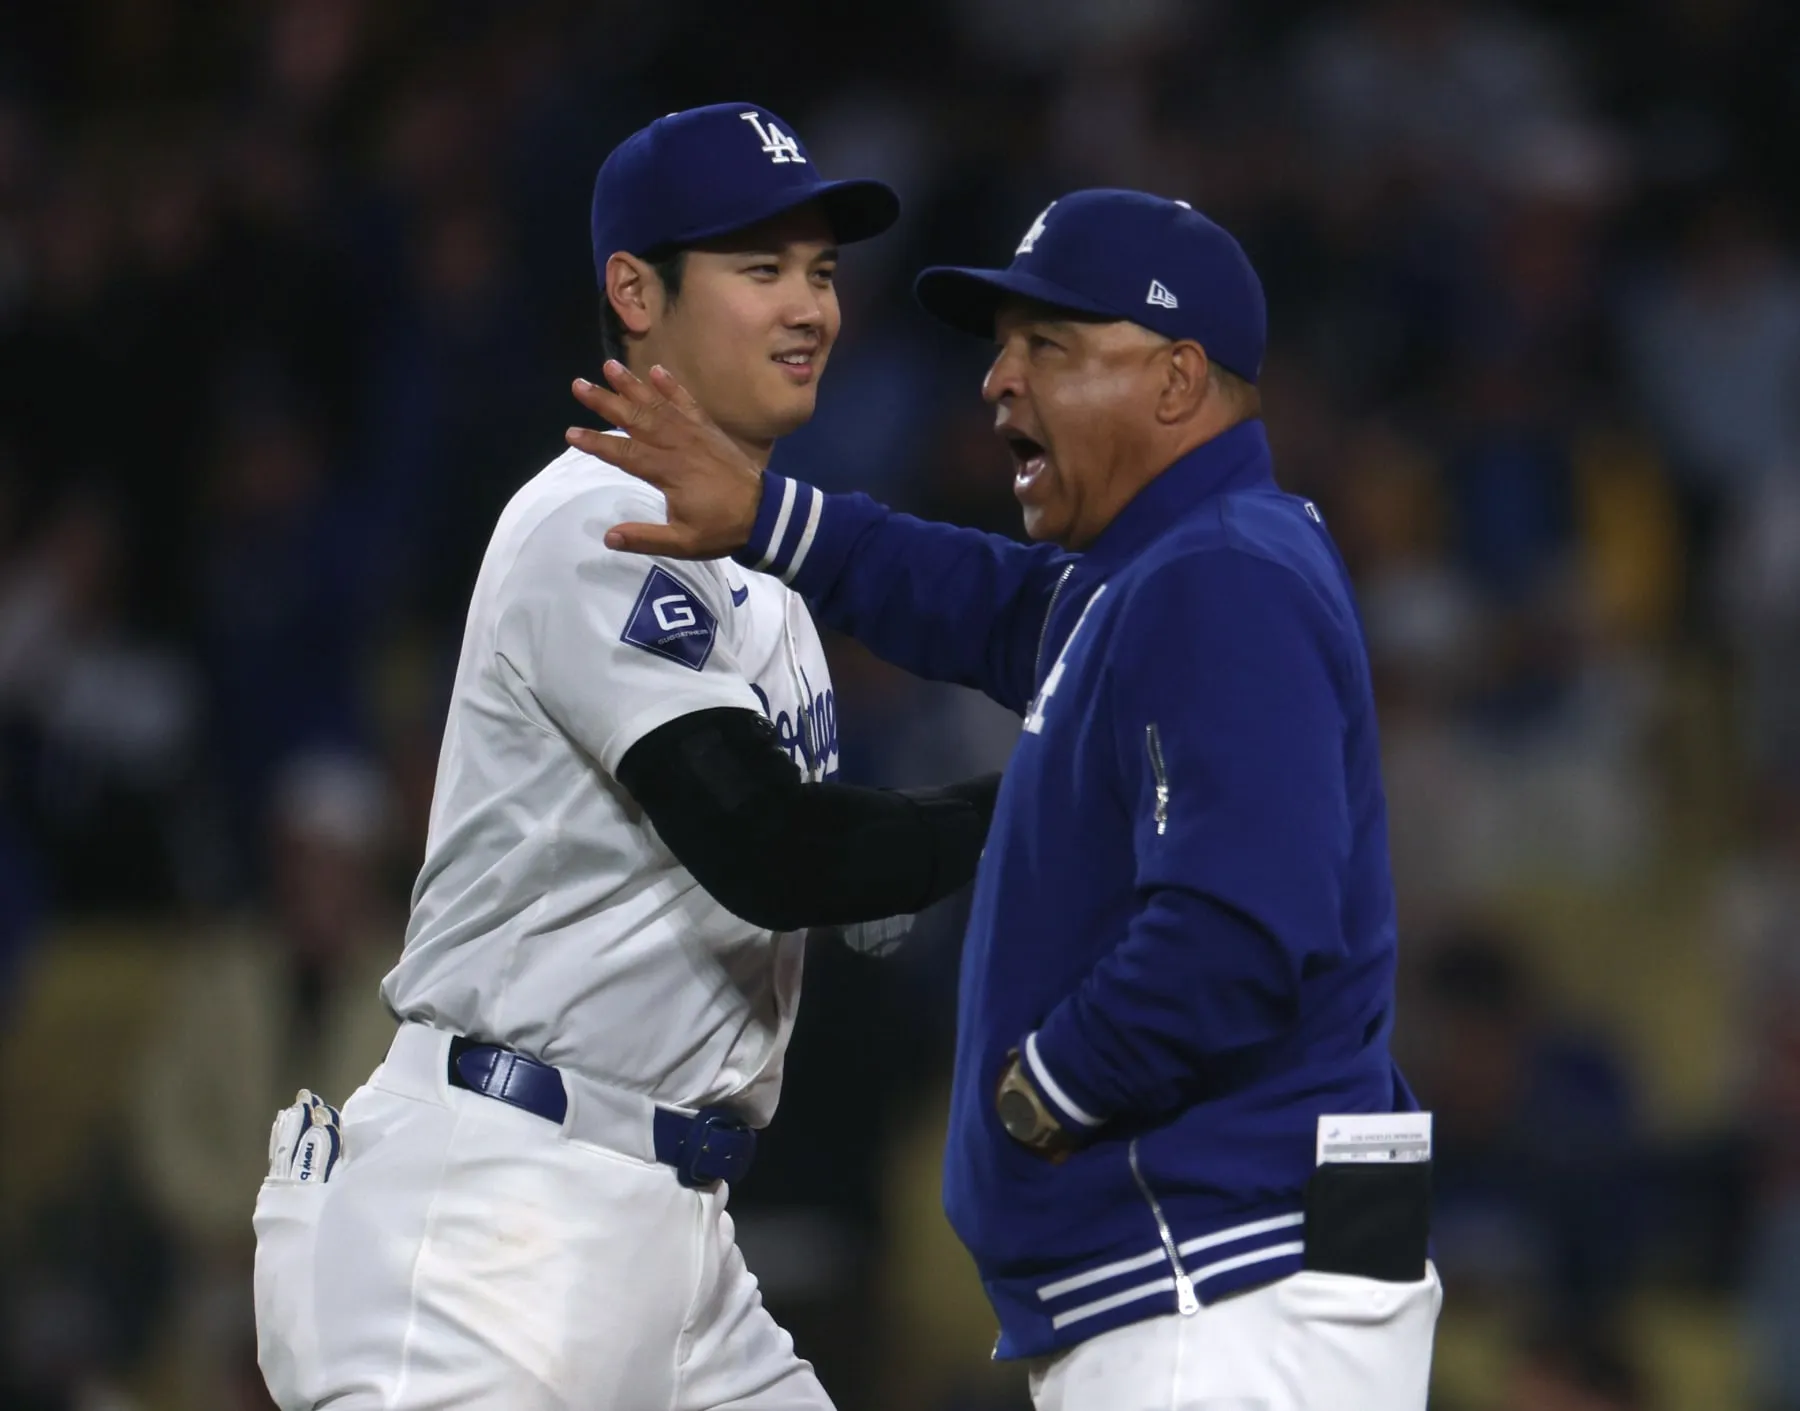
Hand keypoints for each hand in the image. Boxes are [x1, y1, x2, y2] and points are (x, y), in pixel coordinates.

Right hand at [566, 361, 762, 558]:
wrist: (765, 513)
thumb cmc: (722, 528)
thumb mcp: (683, 543)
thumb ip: (645, 539)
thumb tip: (608, 537)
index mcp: (668, 472)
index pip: (624, 453)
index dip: (597, 443)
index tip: (571, 433)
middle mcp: (677, 445)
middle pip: (635, 419)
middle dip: (606, 401)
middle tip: (578, 384)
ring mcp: (694, 433)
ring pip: (657, 404)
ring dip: (632, 384)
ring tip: (609, 365)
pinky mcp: (708, 429)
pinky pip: (688, 402)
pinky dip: (672, 386)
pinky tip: (656, 370)